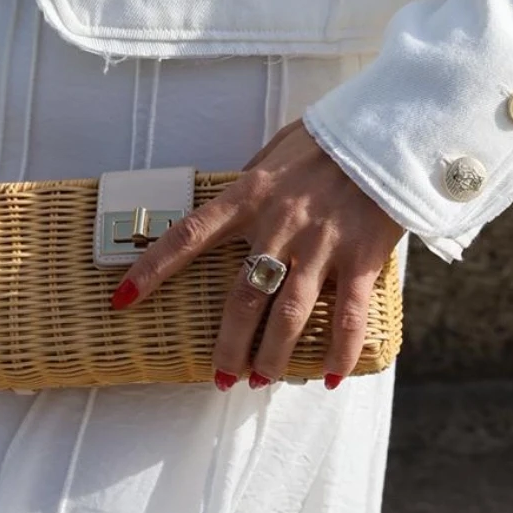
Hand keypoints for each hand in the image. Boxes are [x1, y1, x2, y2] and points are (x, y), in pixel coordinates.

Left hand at [109, 120, 402, 388]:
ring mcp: (320, 245)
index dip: (152, 269)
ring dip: (271, 356)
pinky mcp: (361, 258)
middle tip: (221, 377)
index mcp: (249, 194)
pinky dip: (337, 353)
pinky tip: (326, 377)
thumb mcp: (274, 150)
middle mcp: (279, 224)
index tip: (124, 299)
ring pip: (287, 315)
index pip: (187, 235)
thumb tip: (228, 202)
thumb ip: (251, 184)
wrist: (389, 133)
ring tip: (260, 380)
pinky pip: (348, 317)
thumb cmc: (328, 139)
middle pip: (241, 298)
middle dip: (228, 345)